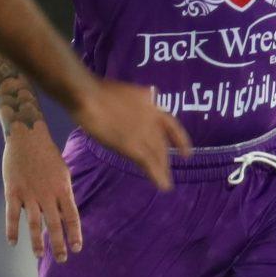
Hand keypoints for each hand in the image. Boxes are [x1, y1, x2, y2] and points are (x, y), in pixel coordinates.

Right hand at [4, 121, 83, 261]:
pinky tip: (12, 242)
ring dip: (37, 242)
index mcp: (62, 189)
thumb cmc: (47, 154)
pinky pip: (12, 215)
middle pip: (55, 224)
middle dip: (58, 244)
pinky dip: (12, 230)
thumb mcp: (62, 172)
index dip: (74, 234)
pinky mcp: (12, 191)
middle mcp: (47, 194)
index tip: (77, 249)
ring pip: (34, 223)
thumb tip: (65, 215)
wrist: (26, 136)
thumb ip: (63, 194)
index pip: (72, 217)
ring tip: (38, 255)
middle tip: (62, 259)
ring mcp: (29, 194)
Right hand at [73, 79, 188, 190]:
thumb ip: (140, 100)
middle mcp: (153, 118)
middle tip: (165, 170)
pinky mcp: (134, 146)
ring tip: (166, 182)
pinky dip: (158, 177)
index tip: (186, 154)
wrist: (89, 95)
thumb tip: (150, 98)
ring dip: (162, 170)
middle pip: (162, 143)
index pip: (171, 125)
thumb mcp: (128, 91)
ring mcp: (145, 133)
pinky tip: (164, 186)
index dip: (180, 141)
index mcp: (151, 104)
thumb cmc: (99, 90)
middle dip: (164, 158)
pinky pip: (150, 164)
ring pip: (158, 155)